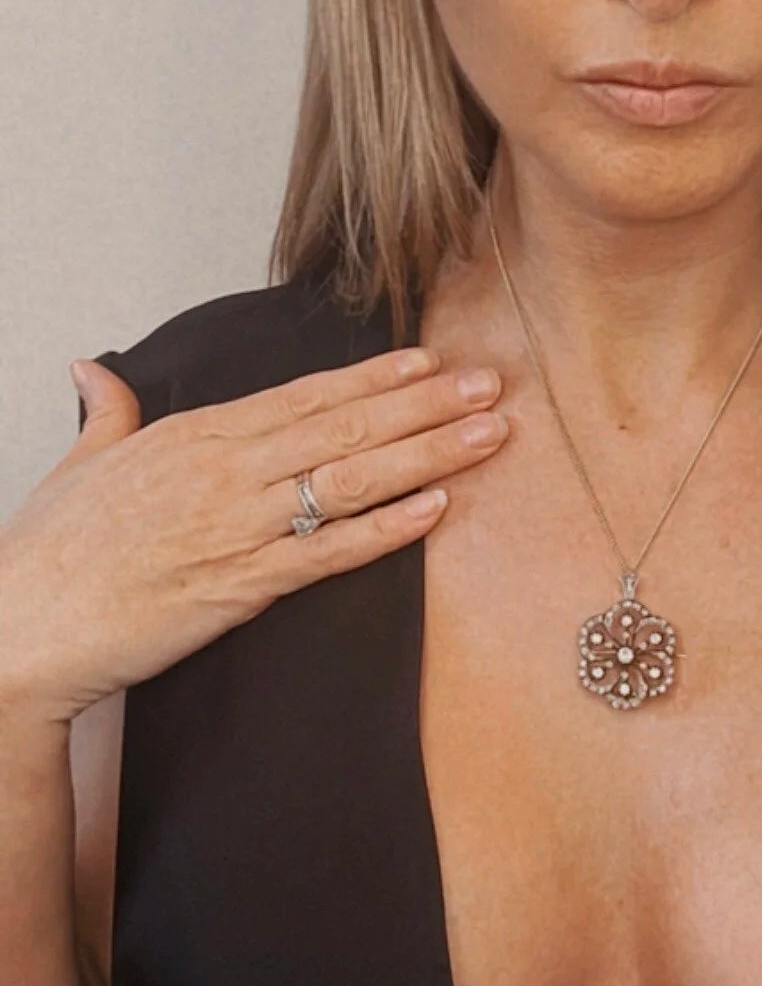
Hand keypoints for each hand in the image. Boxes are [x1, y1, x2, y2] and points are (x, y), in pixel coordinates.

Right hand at [0, 346, 509, 726]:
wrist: (24, 627)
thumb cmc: (49, 551)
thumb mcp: (79, 462)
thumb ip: (107, 410)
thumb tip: (94, 368)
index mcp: (195, 435)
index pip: (305, 395)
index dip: (373, 376)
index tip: (428, 359)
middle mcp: (227, 471)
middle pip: (346, 426)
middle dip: (427, 404)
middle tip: (491, 382)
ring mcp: (240, 528)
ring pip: (353, 480)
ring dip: (429, 455)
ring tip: (489, 435)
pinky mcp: (243, 587)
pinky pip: (330, 553)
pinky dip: (386, 530)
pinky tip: (437, 510)